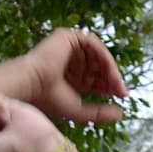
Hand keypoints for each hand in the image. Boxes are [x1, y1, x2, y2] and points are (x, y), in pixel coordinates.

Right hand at [0, 29, 124, 135]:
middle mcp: (68, 60)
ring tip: (114, 84)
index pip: (93, 77)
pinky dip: (104, 58)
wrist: (32, 84)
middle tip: (120, 90)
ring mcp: (68, 47)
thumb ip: (98, 113)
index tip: (120, 95)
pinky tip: (109, 72)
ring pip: (97, 55)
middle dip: (110, 78)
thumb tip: (120, 114)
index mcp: (67, 76)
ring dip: (109, 69)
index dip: (107, 85)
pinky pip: (93, 44)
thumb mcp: (78, 110)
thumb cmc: (48, 99)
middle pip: (97, 65)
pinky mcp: (68, 36)